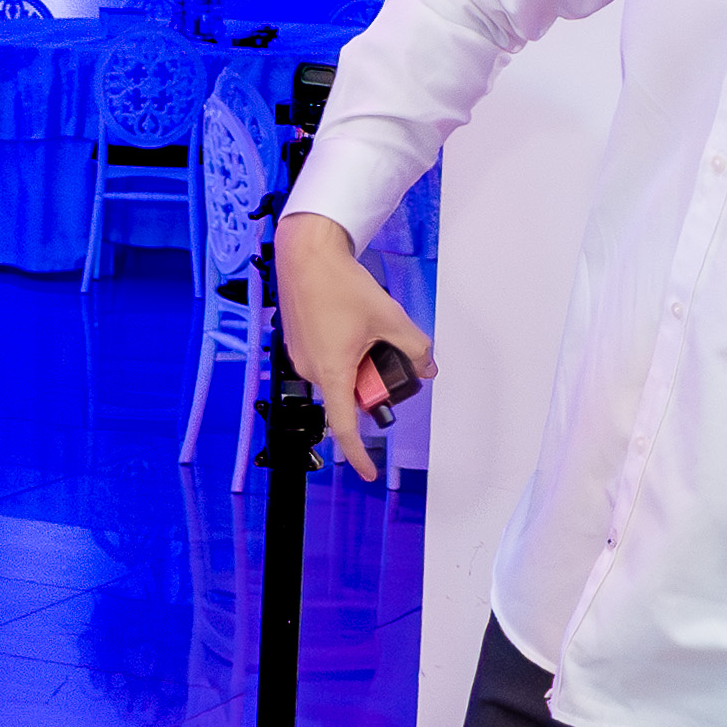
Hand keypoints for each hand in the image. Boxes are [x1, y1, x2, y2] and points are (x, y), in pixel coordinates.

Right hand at [268, 214, 431, 480]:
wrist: (306, 254)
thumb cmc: (339, 284)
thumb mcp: (389, 318)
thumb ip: (414, 347)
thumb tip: (428, 367)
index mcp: (332, 372)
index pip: (344, 427)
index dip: (358, 454)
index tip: (369, 472)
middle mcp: (311, 371)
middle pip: (348, 396)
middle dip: (370, 382)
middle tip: (384, 349)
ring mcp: (301, 357)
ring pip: (338, 377)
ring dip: (358, 365)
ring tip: (364, 328)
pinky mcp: (298, 343)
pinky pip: (326, 361)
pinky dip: (343, 353)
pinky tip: (348, 323)